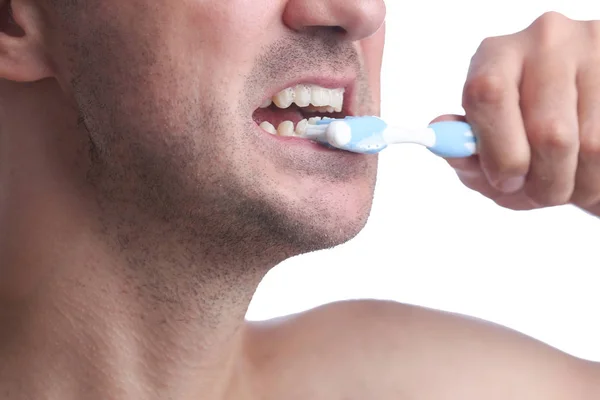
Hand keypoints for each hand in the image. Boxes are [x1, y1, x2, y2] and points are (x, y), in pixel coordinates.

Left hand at [433, 12, 599, 215]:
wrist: (584, 110)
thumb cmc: (521, 129)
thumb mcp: (487, 138)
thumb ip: (464, 150)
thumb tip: (444, 143)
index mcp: (496, 55)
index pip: (488, 95)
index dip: (498, 152)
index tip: (506, 182)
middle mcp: (545, 42)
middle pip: (549, 133)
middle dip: (543, 184)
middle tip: (541, 194)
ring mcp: (594, 49)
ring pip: (591, 146)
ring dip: (578, 185)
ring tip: (568, 183)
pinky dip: (599, 177)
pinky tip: (588, 171)